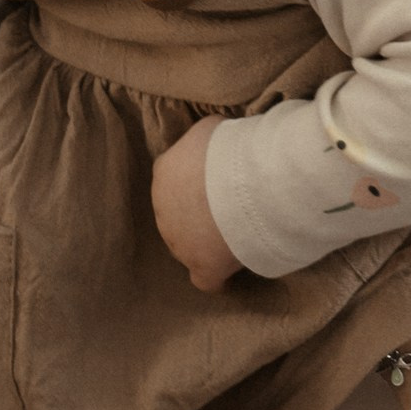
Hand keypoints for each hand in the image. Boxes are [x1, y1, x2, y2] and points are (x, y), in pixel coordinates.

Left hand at [150, 117, 239, 292]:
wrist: (247, 183)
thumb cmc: (230, 150)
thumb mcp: (210, 129)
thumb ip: (203, 142)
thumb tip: (212, 147)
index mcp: (164, 174)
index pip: (173, 181)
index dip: (196, 186)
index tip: (219, 185)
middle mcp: (163, 209)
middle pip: (179, 216)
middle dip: (201, 214)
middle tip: (233, 208)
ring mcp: (180, 243)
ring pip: (189, 247)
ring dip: (209, 243)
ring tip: (239, 236)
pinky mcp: (203, 266)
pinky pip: (205, 280)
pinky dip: (217, 277)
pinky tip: (229, 274)